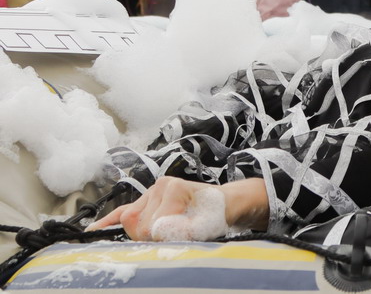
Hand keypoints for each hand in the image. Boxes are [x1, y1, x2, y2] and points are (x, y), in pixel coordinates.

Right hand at [89, 177, 268, 240]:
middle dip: (150, 237)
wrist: (221, 205)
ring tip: (162, 233)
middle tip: (170, 237)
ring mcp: (150, 193)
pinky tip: (92, 231)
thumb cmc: (213, 215)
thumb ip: (182, 229)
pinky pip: (120, 213)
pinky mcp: (144, 201)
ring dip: (141, 234)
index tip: (178, 239)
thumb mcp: (203, 225)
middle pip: (137, 223)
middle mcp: (159, 187)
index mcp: (174, 189)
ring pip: (130, 221)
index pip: (153, 225)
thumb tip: (156, 233)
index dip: (162, 239)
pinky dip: (107, 223)